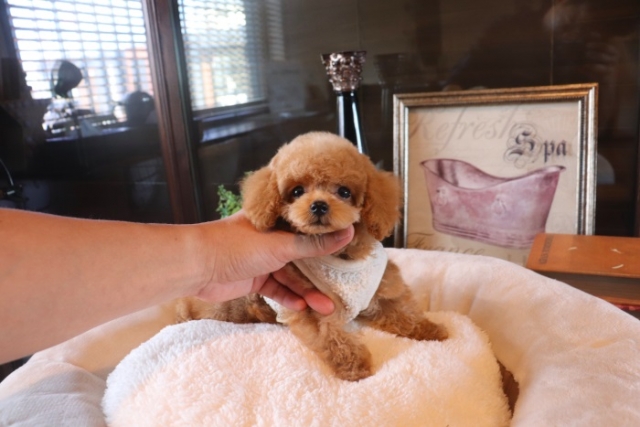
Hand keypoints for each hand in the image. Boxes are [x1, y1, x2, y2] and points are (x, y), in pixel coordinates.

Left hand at [194, 211, 353, 313]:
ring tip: (327, 307)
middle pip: (303, 254)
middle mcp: (271, 237)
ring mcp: (263, 258)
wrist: (197, 266)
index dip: (329, 236)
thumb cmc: (236, 245)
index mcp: (277, 219)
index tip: (350, 248)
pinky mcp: (254, 278)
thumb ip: (314, 244)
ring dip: (307, 291)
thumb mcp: (281, 245)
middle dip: (321, 272)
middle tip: (342, 285)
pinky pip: (277, 288)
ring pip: (291, 275)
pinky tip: (303, 307)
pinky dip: (289, 298)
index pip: (309, 225)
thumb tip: (347, 233)